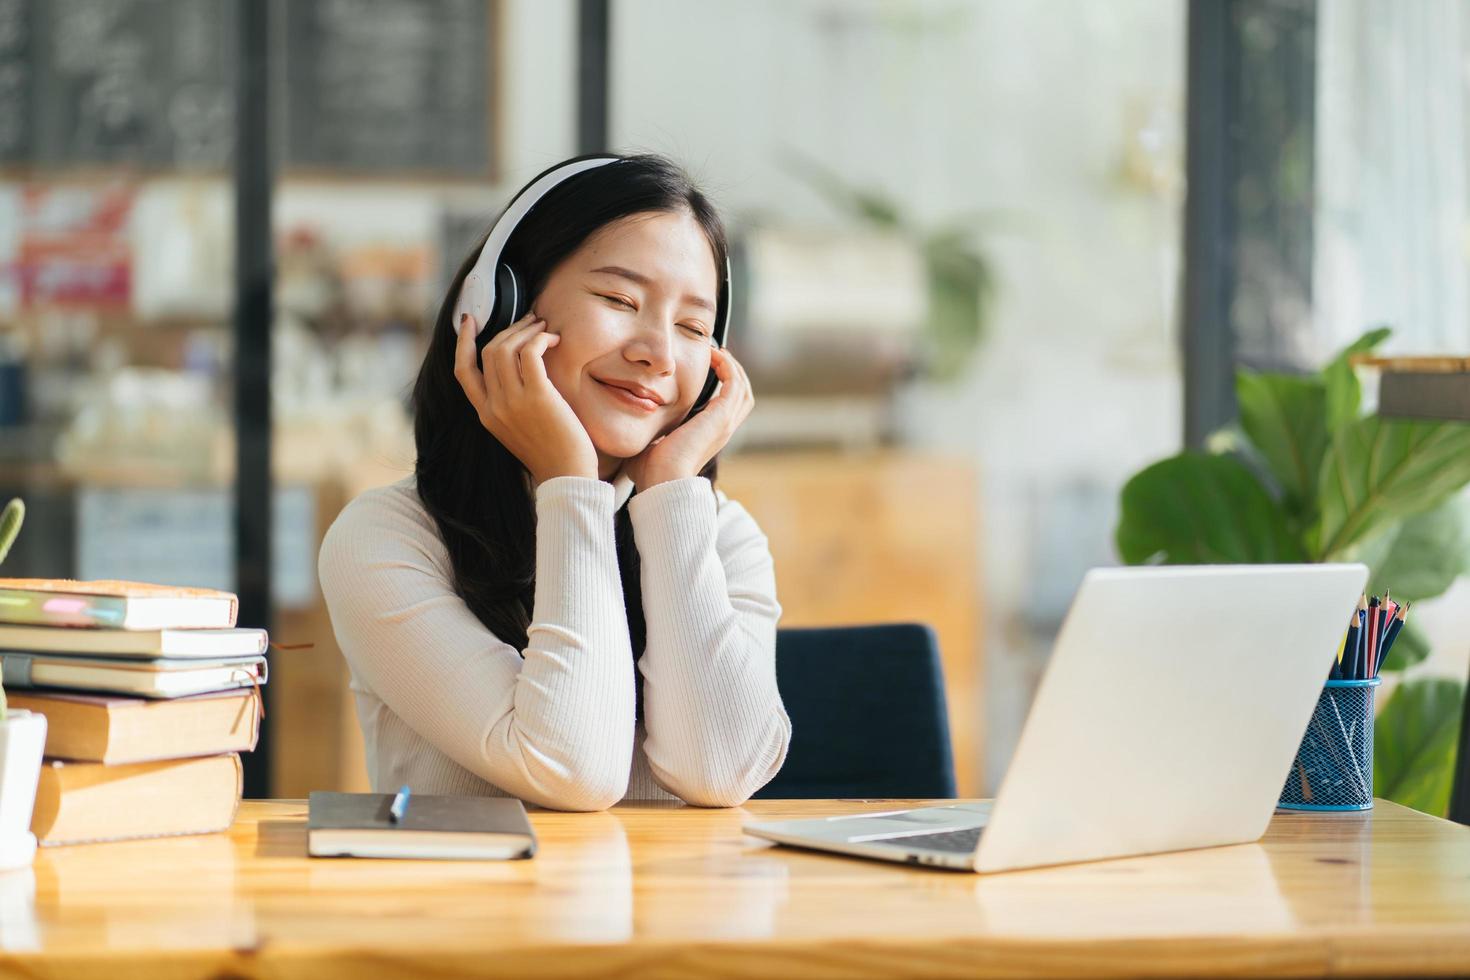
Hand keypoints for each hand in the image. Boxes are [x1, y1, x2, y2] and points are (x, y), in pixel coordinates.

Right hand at [454, 310, 597, 484]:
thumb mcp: (518, 428)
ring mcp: (514, 402)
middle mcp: (494, 407)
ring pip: (508, 348)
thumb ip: (510, 404)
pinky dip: (541, 339)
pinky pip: (531, 352)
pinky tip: (554, 340)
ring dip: (526, 330)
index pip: (462, 371)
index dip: (463, 342)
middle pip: (489, 352)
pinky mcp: (538, 396)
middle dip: (509, 329)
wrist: (568, 477)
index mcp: (486, 415)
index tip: (469, 321)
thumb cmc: (552, 452)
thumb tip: (517, 369)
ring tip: (544, 327)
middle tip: (530, 320)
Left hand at [622, 347, 753, 489]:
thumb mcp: (652, 444)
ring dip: (732, 367)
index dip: (722, 385)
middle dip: (733, 373)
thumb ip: (649, 433)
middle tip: (717, 355)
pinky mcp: (720, 417)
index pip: (727, 407)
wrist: (662, 483)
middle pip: (742, 396)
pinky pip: (734, 384)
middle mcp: (722, 430)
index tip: (708, 368)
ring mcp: (724, 424)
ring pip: (742, 388)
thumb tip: (630, 427)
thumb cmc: (652, 473)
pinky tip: (714, 356)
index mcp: (709, 436)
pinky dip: (728, 367)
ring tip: (717, 352)